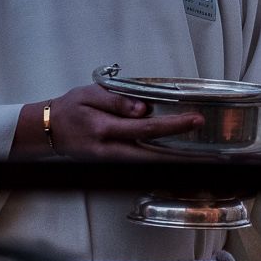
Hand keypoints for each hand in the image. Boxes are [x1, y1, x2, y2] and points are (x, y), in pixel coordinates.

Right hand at [36, 84, 203, 160]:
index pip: (145, 128)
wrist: (47, 131)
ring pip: (149, 164)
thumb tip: (144, 110)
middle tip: (212, 152)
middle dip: (184, 154)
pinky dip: (161, 163)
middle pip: (153, 155)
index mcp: (104, 129)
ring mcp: (112, 162)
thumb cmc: (69, 109)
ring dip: (176, 162)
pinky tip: (179, 159)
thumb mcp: (89, 95)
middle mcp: (110, 151)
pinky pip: (141, 165)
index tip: (195, 120)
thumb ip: (117, 102)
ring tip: (204, 157)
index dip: (173, 126)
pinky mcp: (113, 165)